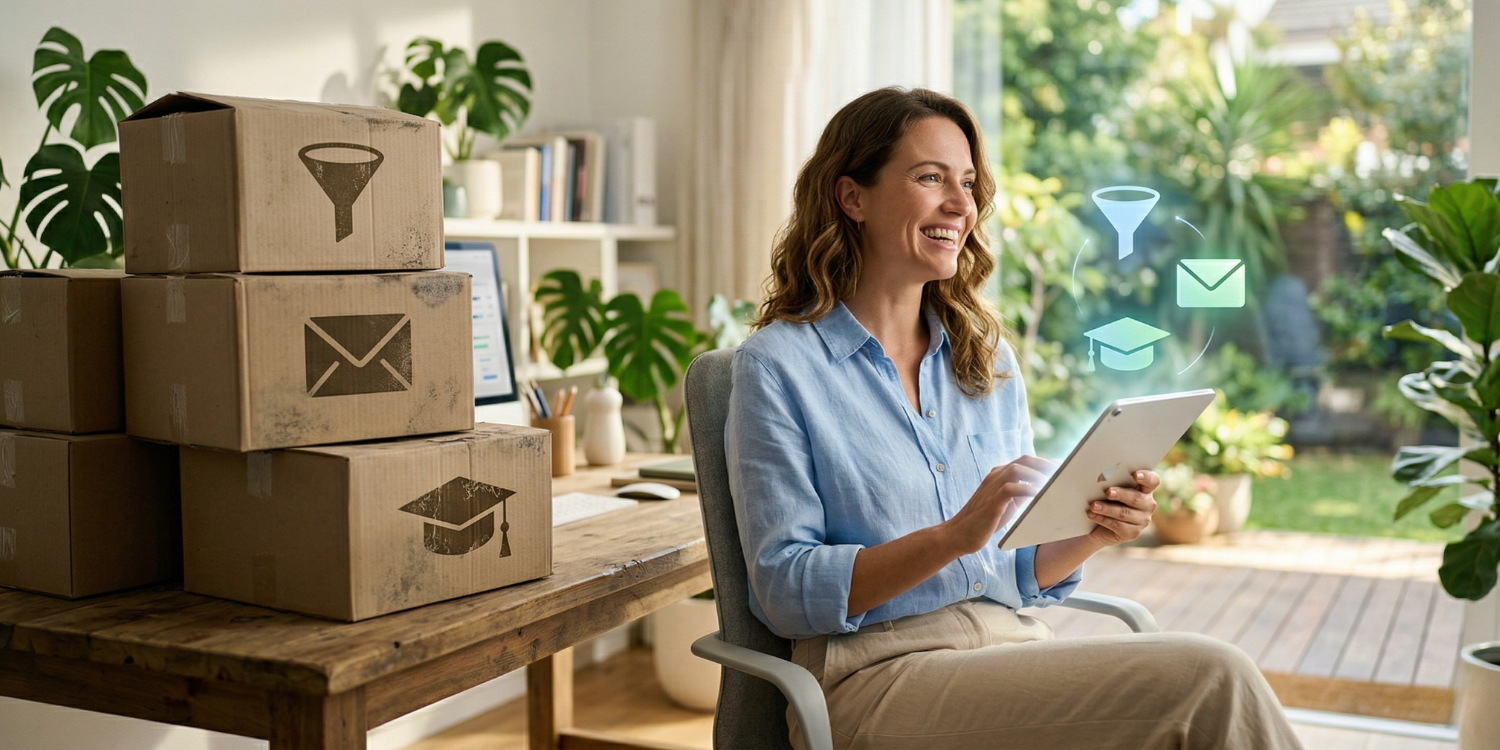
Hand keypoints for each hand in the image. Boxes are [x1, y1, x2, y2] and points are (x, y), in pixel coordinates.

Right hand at [942, 455, 1056, 555]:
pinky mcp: (992, 499)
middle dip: (1047, 464)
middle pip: (1025, 460)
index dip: (1045, 462)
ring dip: (1039, 475)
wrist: (960, 534)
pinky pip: (1013, 487)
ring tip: (1056, 483)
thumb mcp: (1007, 504)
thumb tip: (1043, 490)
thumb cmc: (985, 521)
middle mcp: (995, 475)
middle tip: (1065, 473)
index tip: (1063, 468)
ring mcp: (992, 485)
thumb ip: (1021, 494)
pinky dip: (1029, 489)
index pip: (1026, 461)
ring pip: (1019, 469)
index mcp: (999, 474)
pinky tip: (1041, 496)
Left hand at [1086, 469, 1159, 546]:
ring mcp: (1142, 520)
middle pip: (1137, 498)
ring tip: (1093, 505)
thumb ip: (1112, 483)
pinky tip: (1092, 515)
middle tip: (1107, 492)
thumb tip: (1102, 478)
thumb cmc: (1107, 501)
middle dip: (1121, 494)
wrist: (1100, 526)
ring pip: (1124, 513)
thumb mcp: (1111, 490)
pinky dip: (1103, 519)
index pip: (1153, 481)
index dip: (1146, 477)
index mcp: (1145, 489)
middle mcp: (1148, 505)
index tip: (1135, 475)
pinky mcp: (1133, 533)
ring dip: (1107, 509)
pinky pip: (1118, 526)